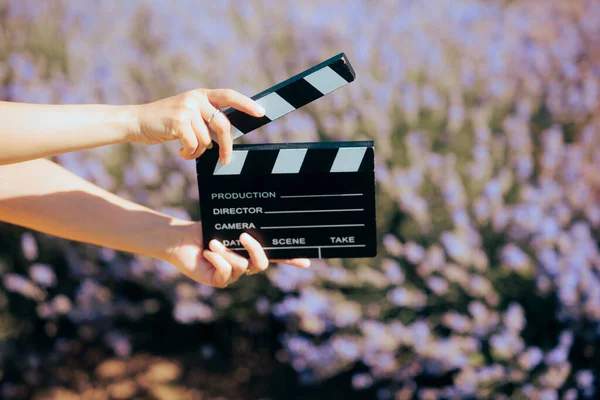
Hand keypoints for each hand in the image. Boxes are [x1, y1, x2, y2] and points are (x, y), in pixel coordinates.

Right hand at [133, 89, 264, 163]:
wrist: (136, 122)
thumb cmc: (164, 123)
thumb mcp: (187, 114)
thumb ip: (205, 119)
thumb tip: (225, 138)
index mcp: (201, 95)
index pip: (229, 95)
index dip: (246, 104)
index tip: (261, 112)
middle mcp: (195, 98)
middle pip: (223, 125)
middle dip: (226, 146)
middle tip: (225, 160)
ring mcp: (187, 108)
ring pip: (207, 140)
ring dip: (198, 151)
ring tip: (187, 150)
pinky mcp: (178, 121)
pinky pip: (195, 145)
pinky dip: (189, 154)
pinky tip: (181, 153)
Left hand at [164, 221, 309, 286]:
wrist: (182, 239)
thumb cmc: (204, 230)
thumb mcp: (228, 226)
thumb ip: (245, 229)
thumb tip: (258, 225)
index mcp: (250, 250)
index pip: (275, 255)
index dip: (292, 259)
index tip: (307, 262)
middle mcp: (244, 264)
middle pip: (262, 264)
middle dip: (255, 250)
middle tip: (243, 236)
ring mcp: (233, 274)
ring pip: (242, 267)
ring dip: (227, 252)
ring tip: (212, 242)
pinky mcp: (219, 281)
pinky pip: (226, 272)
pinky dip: (217, 258)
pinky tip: (207, 252)